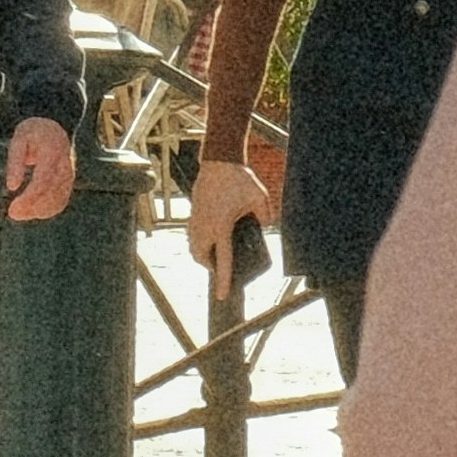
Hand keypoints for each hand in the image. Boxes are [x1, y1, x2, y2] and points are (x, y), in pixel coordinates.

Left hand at [0, 115, 80, 227]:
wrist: (54, 126)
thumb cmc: (34, 132)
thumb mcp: (18, 139)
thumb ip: (15, 162)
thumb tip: (12, 187)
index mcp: (52, 152)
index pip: (43, 180)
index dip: (29, 197)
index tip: (14, 207)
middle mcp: (64, 165)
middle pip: (52, 192)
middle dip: (32, 207)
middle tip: (13, 213)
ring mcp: (69, 174)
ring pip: (58, 199)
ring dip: (39, 210)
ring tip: (19, 213)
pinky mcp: (69, 181)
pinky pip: (62, 200)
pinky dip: (49, 210)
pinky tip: (33, 212)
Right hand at [185, 151, 269, 274]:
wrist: (219, 161)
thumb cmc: (240, 179)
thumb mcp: (261, 198)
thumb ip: (266, 216)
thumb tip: (264, 227)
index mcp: (222, 227)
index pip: (222, 261)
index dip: (223, 280)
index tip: (222, 294)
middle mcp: (205, 226)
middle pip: (201, 258)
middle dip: (209, 266)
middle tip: (220, 268)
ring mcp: (196, 219)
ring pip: (193, 247)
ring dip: (202, 254)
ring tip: (214, 254)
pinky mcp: (193, 212)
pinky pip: (191, 235)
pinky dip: (198, 242)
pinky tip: (209, 237)